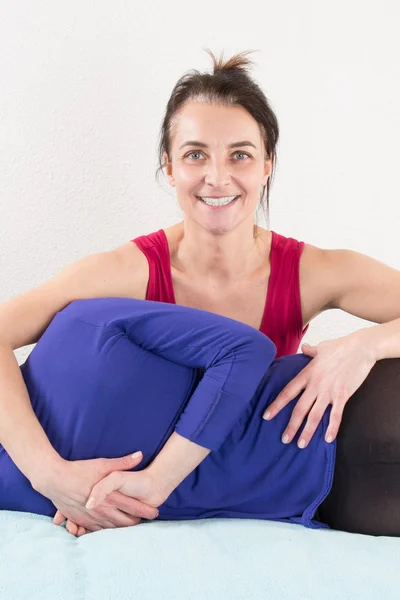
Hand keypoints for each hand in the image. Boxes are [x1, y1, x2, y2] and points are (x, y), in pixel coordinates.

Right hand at [34, 451, 158, 534]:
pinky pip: (97, 530)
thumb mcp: (103, 464)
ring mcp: (91, 518)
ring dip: (122, 529)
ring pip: (111, 528)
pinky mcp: (81, 520)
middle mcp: (103, 510)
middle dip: (135, 522)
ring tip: (131, 527)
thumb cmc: (80, 470)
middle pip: (124, 522)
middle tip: (144, 522)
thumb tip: (140, 455)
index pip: (133, 508)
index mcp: (111, 497)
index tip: (155, 512)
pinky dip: (106, 531)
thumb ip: (123, 462)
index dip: (145, 511)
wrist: (55, 480)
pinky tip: (111, 531)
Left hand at [262, 330, 375, 447]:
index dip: (276, 405)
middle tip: (284, 440)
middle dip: (291, 426)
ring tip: (301, 444)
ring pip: (315, 415)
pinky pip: (336, 415)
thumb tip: (305, 348)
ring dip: (307, 431)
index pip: (287, 392)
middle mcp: (316, 385)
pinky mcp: (343, 395)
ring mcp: (329, 391)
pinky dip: (332, 428)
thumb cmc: (341, 346)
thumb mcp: (322, 348)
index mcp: (307, 374)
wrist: (361, 347)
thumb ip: (310, 351)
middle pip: (299, 409)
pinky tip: (327, 439)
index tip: (266, 416)